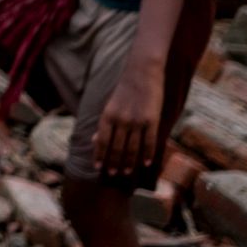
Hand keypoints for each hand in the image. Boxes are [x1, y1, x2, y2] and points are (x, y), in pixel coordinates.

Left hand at [93, 61, 164, 177]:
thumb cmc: (125, 90)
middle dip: (114, 163)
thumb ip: (104, 124)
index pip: (102, 141)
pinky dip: (148, 154)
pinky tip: (147, 163)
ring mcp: (136, 120)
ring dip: (129, 162)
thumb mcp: (110, 105)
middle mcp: (120, 120)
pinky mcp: (152, 119)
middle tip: (115, 174)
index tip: (99, 168)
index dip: (100, 155)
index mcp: (107, 115)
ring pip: (132, 148)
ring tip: (127, 172)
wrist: (142, 72)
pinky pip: (150, 142)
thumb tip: (94, 140)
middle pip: (116, 148)